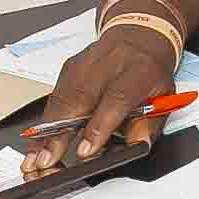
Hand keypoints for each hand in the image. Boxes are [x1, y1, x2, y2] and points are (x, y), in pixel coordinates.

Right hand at [19, 27, 173, 173]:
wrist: (138, 37)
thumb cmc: (148, 72)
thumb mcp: (163, 99)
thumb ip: (148, 125)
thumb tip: (135, 147)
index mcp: (138, 71)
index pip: (116, 99)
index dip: (99, 126)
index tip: (85, 151)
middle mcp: (108, 64)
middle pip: (79, 99)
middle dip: (59, 134)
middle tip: (47, 160)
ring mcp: (84, 64)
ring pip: (60, 100)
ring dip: (44, 132)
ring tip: (35, 158)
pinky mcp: (68, 68)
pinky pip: (54, 98)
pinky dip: (44, 123)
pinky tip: (36, 142)